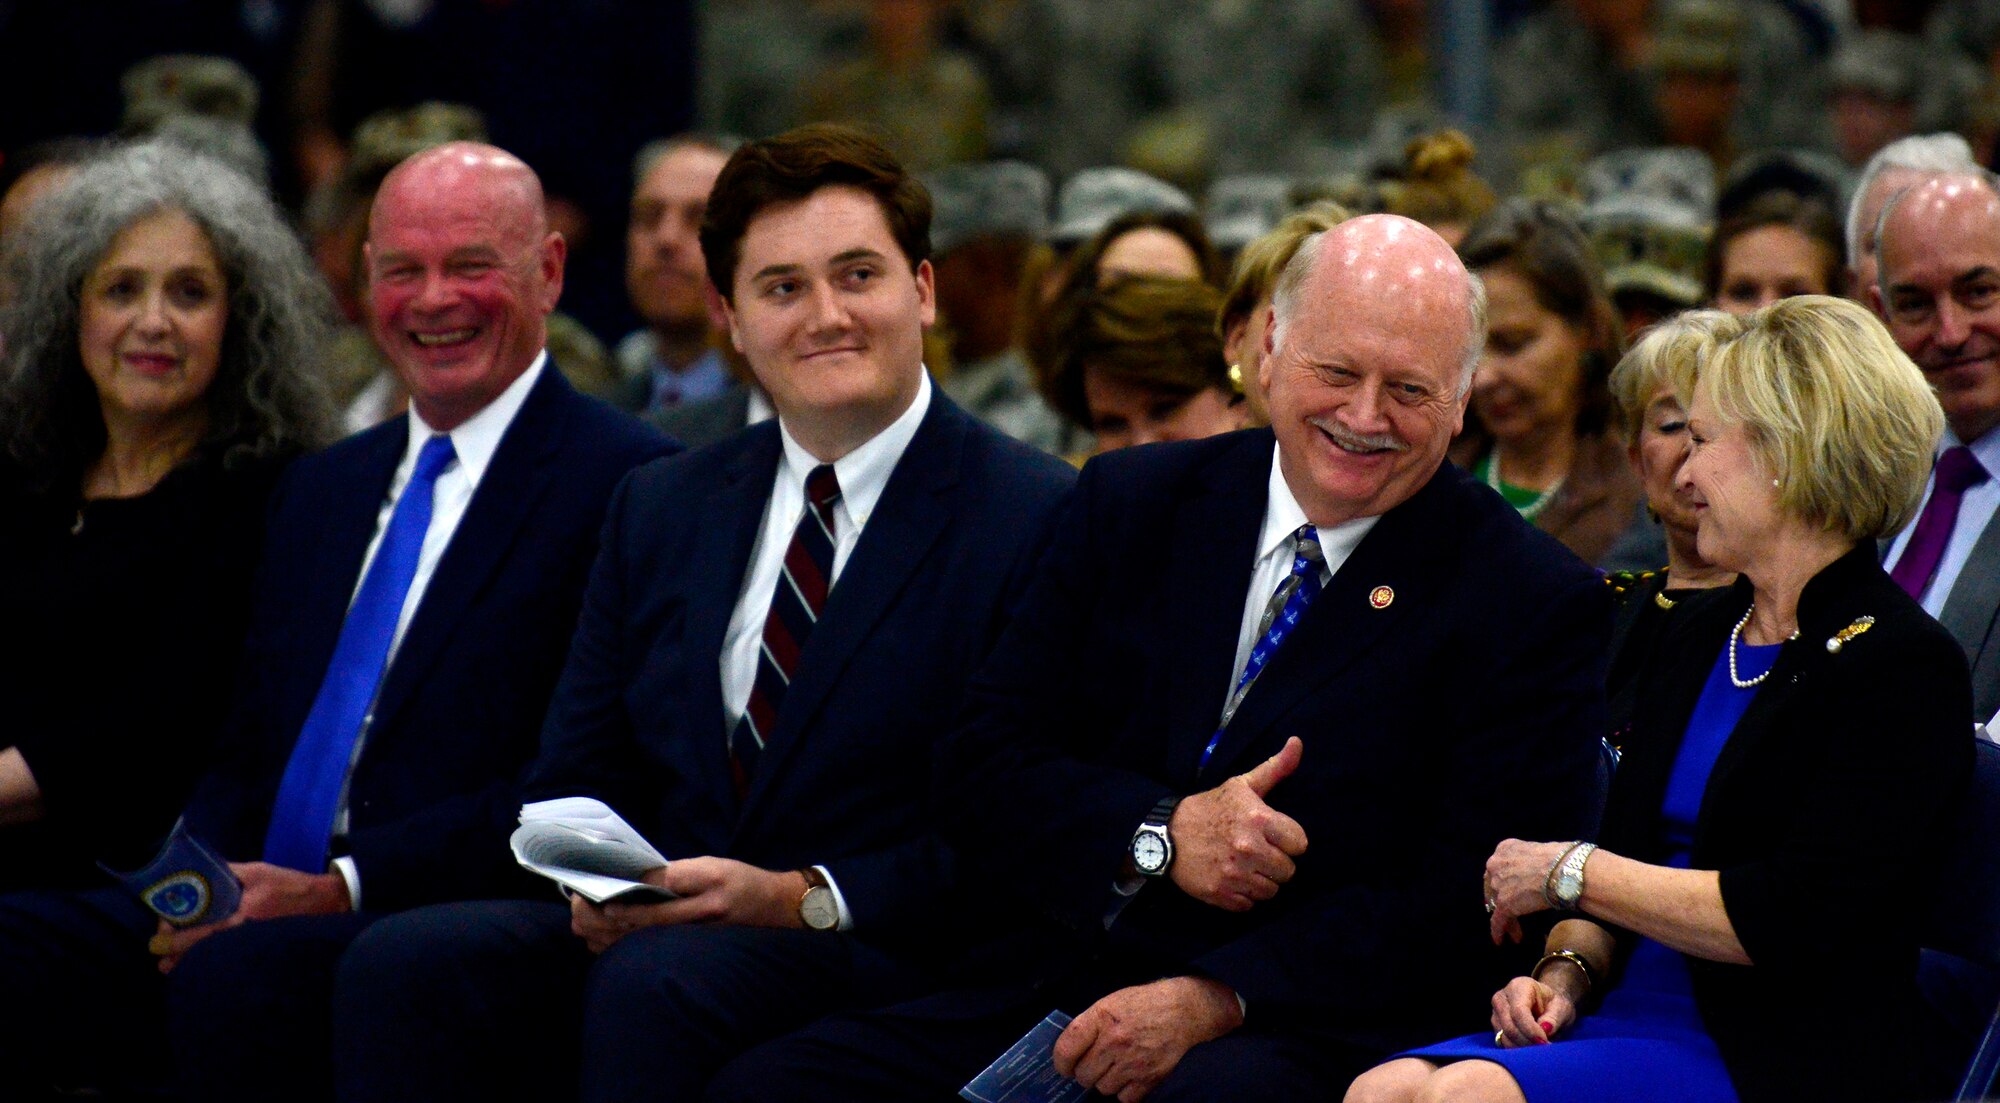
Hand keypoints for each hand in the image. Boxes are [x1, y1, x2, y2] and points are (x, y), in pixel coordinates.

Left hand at [150, 861, 350, 972]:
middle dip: (176, 957)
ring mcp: (249, 948)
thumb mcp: (258, 871)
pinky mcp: (257, 952)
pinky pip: (227, 960)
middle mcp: (242, 937)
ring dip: (191, 964)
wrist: (325, 902)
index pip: (197, 934)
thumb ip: (228, 873)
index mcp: (240, 916)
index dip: (173, 940)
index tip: (157, 940)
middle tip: (161, 958)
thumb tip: (199, 872)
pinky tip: (202, 964)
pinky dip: (211, 962)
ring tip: (173, 966)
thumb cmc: (289, 885)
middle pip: (200, 954)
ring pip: (213, 961)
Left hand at [569, 857, 806, 952]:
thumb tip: (638, 876)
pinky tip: (603, 935)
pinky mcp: (684, 949)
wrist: (775, 909)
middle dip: (598, 922)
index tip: (588, 896)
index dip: (612, 906)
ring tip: (582, 919)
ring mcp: (687, 945)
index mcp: (698, 907)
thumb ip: (675, 872)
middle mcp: (691, 931)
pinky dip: (620, 945)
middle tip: (576, 908)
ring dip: (603, 936)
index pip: (646, 912)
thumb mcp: (713, 866)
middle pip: (634, 934)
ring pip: (635, 947)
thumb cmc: (742, 882)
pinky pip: (645, 952)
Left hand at [1052, 976, 1242, 1101]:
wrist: (1183, 1011)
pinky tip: (1130, 1075)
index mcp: (1101, 1018)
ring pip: (1102, 1089)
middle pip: (1083, 1075)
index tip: (1064, 1066)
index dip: (1060, 1063)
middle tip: (1095, 1064)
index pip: (1066, 1049)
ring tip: (1116, 1066)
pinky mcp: (1149, 1078)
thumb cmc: (1144, 1004)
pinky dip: (1125, 1091)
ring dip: (1105, 1081)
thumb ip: (1089, 1025)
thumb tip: (1068, 1051)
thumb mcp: (1111, 1002)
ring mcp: (1132, 1062)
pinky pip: (1124, 1098)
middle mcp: (1114, 1042)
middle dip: (1085, 1072)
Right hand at [1168, 737, 1307, 910]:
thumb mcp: (1242, 785)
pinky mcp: (1221, 894)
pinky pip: (1250, 905)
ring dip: (1261, 880)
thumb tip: (1298, 743)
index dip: (1288, 841)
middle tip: (1258, 852)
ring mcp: (1234, 874)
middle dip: (1276, 862)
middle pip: (1288, 871)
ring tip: (1245, 865)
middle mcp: (1249, 848)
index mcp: (1258, 819)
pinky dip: (1243, 895)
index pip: (1300, 844)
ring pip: (1271, 891)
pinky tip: (1232, 878)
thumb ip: (1275, 768)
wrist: (1166, 833)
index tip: (1274, 836)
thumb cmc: (1211, 808)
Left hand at [1484, 839, 1575, 944]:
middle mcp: (1496, 864)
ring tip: (1515, 932)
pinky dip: (1498, 931)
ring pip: (1497, 905)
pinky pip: (1497, 920)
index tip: (1508, 891)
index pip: (1499, 868)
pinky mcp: (1504, 903)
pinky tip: (1501, 940)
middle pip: (1493, 886)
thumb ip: (1529, 862)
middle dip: (1500, 900)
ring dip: (1507, 919)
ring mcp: (1498, 884)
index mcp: (1504, 849)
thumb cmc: (1562, 859)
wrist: (1564, 870)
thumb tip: (1539, 872)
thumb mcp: (1539, 851)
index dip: (1503, 882)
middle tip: (1507, 912)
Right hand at [1490, 975, 1576, 1046]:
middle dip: (1528, 1042)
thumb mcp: (1561, 1007)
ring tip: (1541, 1049)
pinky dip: (1518, 1050)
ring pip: (1505, 1038)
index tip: (1545, 1043)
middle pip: (1509, 1027)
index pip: (1519, 1011)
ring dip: (1524, 1048)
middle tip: (1546, 1050)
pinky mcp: (1495, 1027)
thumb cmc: (1554, 1004)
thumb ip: (1554, 1018)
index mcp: (1518, 986)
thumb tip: (1545, 1030)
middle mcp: (1501, 998)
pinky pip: (1503, 1044)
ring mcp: (1495, 1013)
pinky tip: (1532, 1049)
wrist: (1546, 1005)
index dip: (1531, 1030)